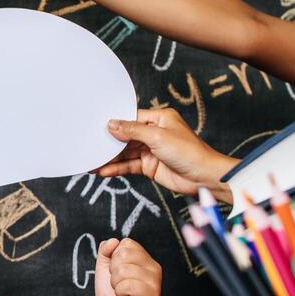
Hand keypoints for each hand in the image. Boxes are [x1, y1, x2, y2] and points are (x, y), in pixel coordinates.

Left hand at [92, 238, 160, 295]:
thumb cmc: (110, 292)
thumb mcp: (104, 266)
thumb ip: (106, 249)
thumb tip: (113, 241)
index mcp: (145, 259)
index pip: (126, 244)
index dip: (114, 258)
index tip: (116, 273)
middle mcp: (154, 268)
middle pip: (124, 255)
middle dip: (113, 271)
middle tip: (119, 284)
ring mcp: (155, 283)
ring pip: (124, 270)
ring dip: (115, 283)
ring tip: (122, 292)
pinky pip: (128, 285)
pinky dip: (120, 292)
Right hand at [100, 107, 237, 202]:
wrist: (205, 178)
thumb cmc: (189, 152)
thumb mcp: (158, 136)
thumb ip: (132, 130)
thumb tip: (112, 124)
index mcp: (159, 119)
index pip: (131, 118)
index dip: (114, 123)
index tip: (96, 126)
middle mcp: (154, 133)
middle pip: (125, 136)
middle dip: (109, 142)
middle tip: (90, 145)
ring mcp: (151, 150)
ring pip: (125, 152)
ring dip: (110, 158)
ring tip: (92, 162)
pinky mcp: (149, 166)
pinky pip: (128, 165)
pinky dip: (116, 169)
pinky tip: (104, 171)